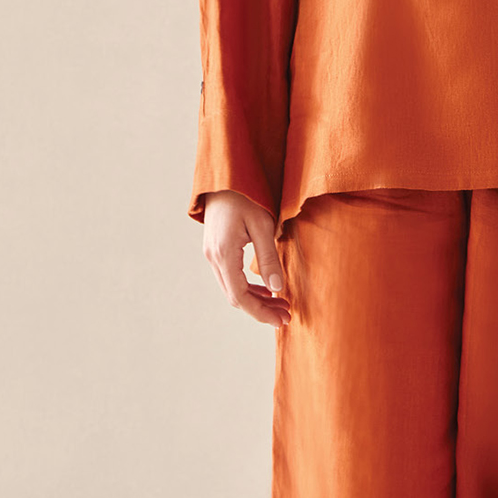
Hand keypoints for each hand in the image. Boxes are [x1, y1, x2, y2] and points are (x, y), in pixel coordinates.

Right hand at [200, 191, 292, 328]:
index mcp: (224, 253)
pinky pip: (230, 278)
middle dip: (260, 310)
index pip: (240, 296)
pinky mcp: (215, 250)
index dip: (261, 312)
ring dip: (255, 300)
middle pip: (235, 297)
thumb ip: (269, 258)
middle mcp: (213, 257)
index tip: (282, 320)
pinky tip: (266, 290)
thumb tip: (277, 289)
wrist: (226, 177)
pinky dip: (248, 288)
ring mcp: (211, 254)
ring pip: (232, 289)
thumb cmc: (247, 196)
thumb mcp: (263, 225)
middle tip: (286, 316)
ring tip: (280, 305)